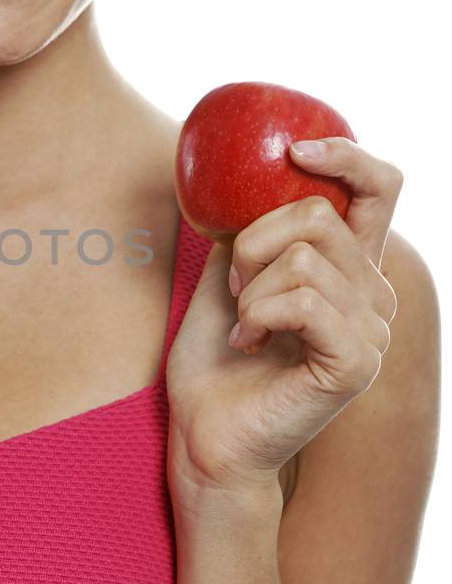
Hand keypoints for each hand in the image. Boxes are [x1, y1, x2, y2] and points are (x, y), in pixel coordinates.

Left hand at [165, 136, 402, 503]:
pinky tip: (249, 344)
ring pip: (305, 258)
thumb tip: (249, 178)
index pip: (379, 189)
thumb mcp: (226, 276)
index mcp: (349, 267)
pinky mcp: (357, 362)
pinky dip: (260, 314)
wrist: (204, 433)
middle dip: (253, 243)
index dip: (346, 157)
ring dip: (251, 289)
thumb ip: (251, 227)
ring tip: (243, 328)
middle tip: (234, 289)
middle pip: (318, 215)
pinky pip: (304, 300)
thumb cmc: (214, 361)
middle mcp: (374, 295)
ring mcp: (373, 330)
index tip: (294, 150)